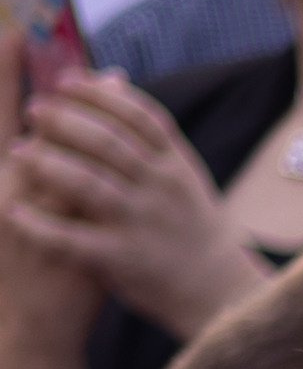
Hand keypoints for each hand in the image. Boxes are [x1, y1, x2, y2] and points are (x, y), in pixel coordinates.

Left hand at [8, 70, 263, 340]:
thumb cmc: (190, 227)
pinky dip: (41, 225)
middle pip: (107, 143)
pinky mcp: (123, 259)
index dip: (97, 94)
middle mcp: (160, 189)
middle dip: (65, 121)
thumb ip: (147, 133)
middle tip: (34, 109)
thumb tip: (111, 78)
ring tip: (18, 152)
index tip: (64, 81)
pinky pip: (73, 239)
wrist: (217, 290)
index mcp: (175, 164)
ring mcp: (141, 223)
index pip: (136, 115)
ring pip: (87, 184)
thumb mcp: (181, 174)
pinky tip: (15, 213)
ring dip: (47, 164)